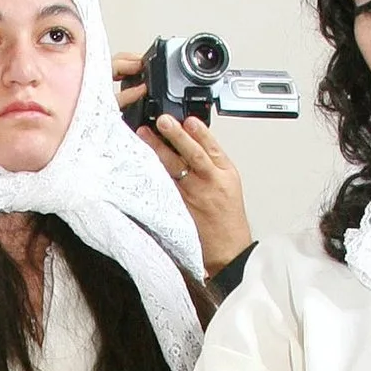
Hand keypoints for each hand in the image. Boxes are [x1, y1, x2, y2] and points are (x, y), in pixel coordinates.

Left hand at [116, 65, 253, 276]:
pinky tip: (140, 162)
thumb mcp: (230, 184)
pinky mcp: (178, 209)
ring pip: (173, 169)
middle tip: (162, 121)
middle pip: (191, 155)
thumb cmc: (228, 218)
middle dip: (176, 136)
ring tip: (144, 134)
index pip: (212, 148)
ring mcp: (192, 196)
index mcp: (224, 174)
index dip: (200, 132)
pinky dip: (152, 174)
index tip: (189, 120)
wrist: (227, 249)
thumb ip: (213, 163)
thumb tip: (193, 141)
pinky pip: (163, 188)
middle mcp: (208, 183)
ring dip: (157, 150)